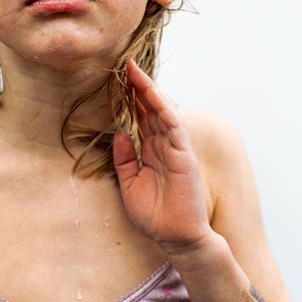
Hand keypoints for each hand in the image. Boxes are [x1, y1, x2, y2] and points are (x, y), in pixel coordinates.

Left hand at [113, 58, 211, 256]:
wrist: (175, 237)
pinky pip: (172, 125)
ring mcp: (175, 147)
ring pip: (161, 110)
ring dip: (148, 90)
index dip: (130, 98)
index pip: (140, 117)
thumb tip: (119, 132)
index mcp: (150, 150)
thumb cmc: (155, 215)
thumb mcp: (129, 184)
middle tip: (124, 63)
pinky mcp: (183, 154)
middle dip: (137, 86)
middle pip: (150, 108)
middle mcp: (163, 144)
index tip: (117, 79)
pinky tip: (151, 93)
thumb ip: (124, 158)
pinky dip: (162, 107)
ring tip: (134, 70)